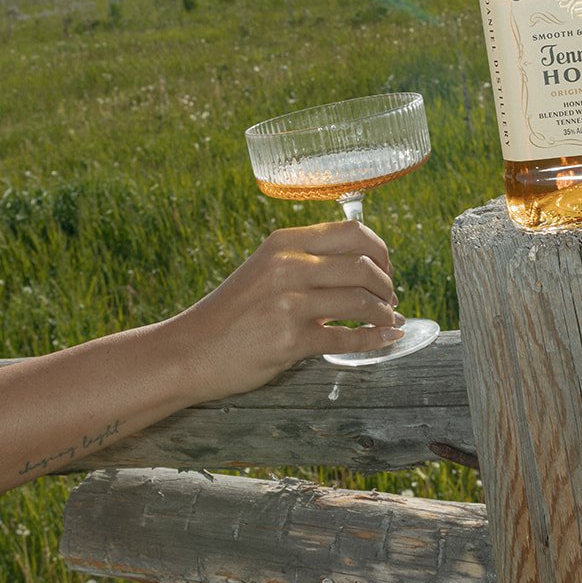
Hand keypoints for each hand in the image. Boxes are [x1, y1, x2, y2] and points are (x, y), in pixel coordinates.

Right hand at [172, 220, 400, 399]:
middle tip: (391, 299)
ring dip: (384, 313)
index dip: (379, 250)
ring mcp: (290, 303)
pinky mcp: (291, 339)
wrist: (190, 350)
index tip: (386, 268)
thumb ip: (306, 263)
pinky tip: (386, 339)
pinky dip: (374, 339)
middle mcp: (289, 266)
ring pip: (360, 301)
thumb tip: (362, 267)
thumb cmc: (232, 313)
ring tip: (388, 320)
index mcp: (284, 242)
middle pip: (363, 266)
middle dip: (386, 285)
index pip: (352, 232)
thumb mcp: (265, 270)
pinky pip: (347, 338)